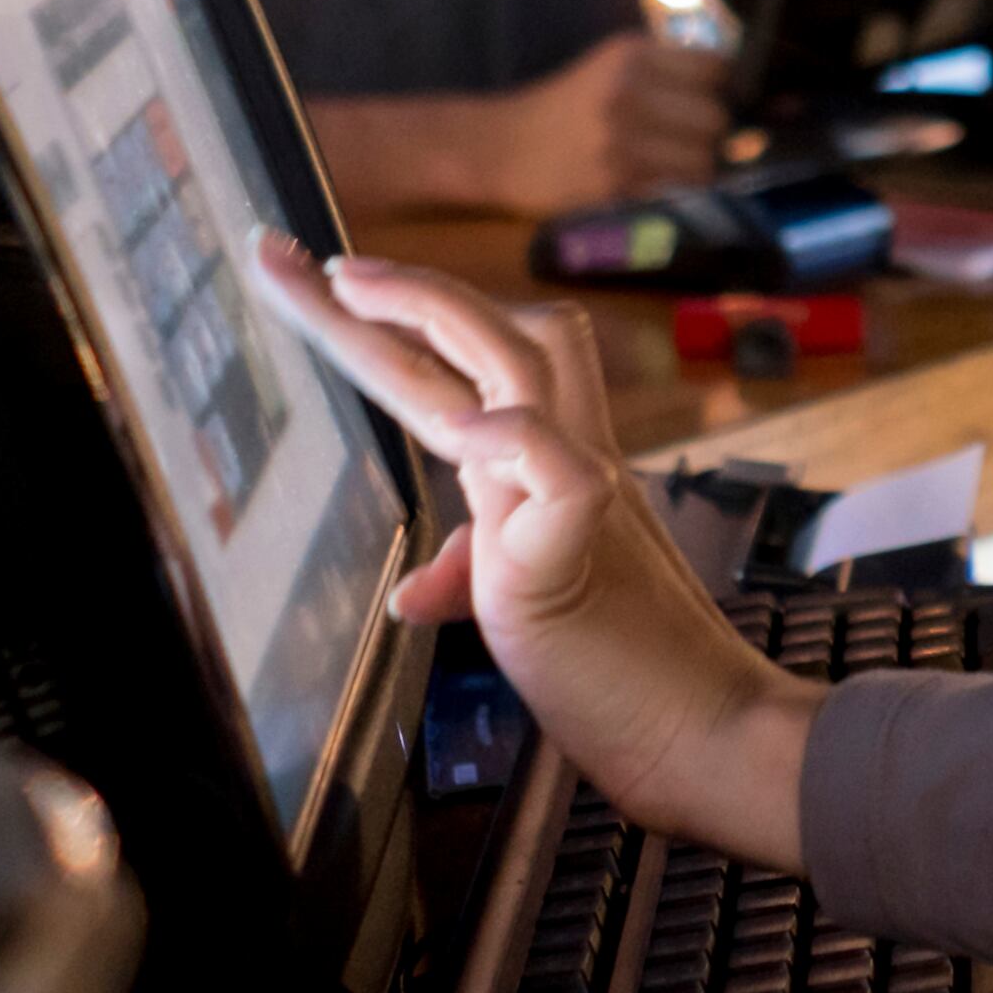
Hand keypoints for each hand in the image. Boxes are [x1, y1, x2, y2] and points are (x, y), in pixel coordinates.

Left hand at [255, 233, 818, 864]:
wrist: (704, 736)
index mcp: (542, 473)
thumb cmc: (624, 677)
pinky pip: (557, 463)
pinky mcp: (586, 540)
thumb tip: (411, 593)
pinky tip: (466, 431)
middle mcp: (561, 460)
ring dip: (432, 310)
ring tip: (350, 287)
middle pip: (484, 336)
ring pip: (522, 358)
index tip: (315, 281)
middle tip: (288, 256)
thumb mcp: (525, 613)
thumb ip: (471, 576)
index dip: (390, 323)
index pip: (457, 374)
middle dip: (382, 290)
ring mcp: (576, 492)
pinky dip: (511, 436)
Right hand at [492, 32, 728, 211]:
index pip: (715, 66)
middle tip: (685, 140)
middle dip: (707, 133)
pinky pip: (676, 191)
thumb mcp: (609, 66)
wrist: (499, 147)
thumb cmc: (563, 107)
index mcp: (630, 54)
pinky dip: (673, 191)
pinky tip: (651, 184)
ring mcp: (621, 140)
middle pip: (715, 117)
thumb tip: (733, 88)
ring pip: (703, 160)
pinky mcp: (613, 184)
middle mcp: (627, 91)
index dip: (716, 88)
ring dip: (694, 168)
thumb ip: (665, 68)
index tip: (702, 100)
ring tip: (668, 166)